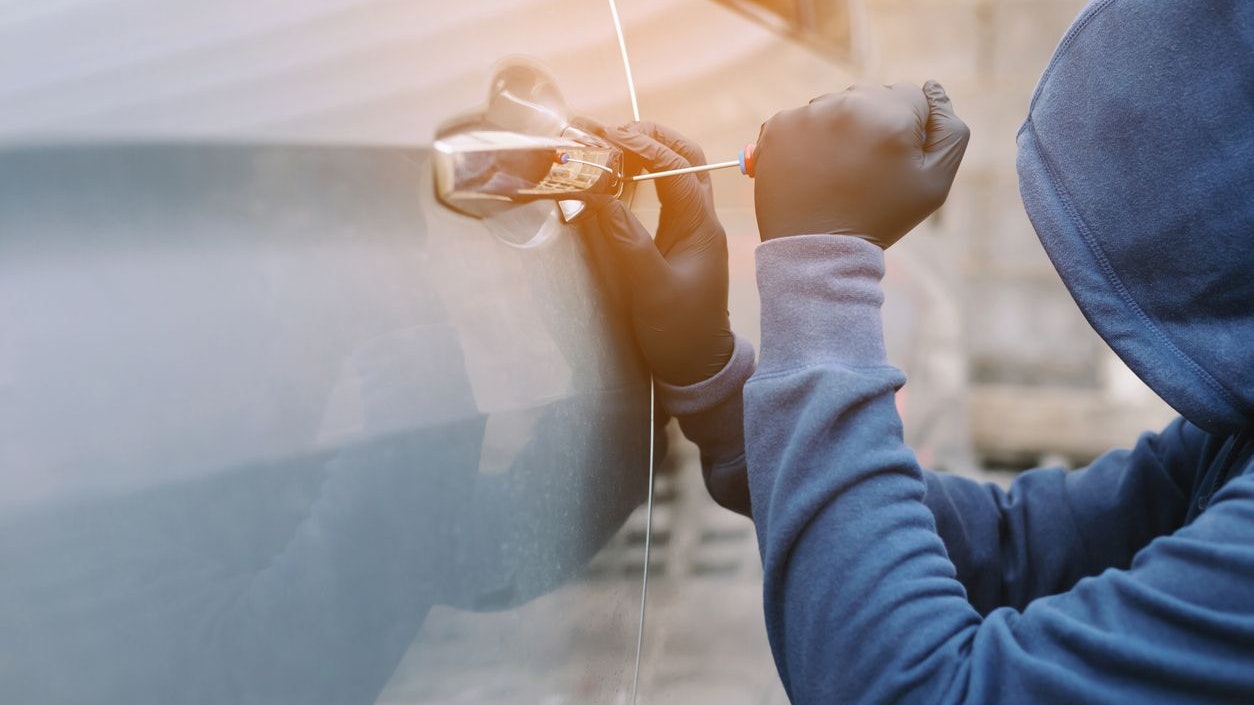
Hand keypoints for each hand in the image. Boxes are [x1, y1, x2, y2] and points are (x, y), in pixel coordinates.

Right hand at [597, 122, 733, 386]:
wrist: (697, 365)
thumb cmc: (679, 332)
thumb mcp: (649, 289)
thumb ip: (625, 242)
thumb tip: (599, 198)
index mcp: (700, 227)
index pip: (677, 170)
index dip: (643, 148)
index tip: (609, 136)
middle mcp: (701, 220)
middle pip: (686, 158)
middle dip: (652, 136)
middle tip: (611, 130)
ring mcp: (693, 228)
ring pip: (679, 171)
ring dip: (649, 150)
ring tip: (611, 143)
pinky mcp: (681, 238)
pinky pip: (668, 192)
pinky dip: (646, 173)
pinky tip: (621, 174)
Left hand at [753, 80, 968, 246]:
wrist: (816, 251)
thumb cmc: (881, 217)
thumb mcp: (934, 182)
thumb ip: (950, 131)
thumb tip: (934, 88)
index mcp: (891, 114)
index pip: (913, 97)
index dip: (910, 131)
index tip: (894, 162)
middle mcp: (847, 104)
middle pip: (873, 96)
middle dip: (875, 124)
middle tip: (865, 170)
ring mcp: (808, 114)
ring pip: (837, 105)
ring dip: (841, 128)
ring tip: (837, 171)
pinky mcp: (777, 127)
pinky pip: (803, 118)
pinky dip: (809, 138)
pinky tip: (812, 169)